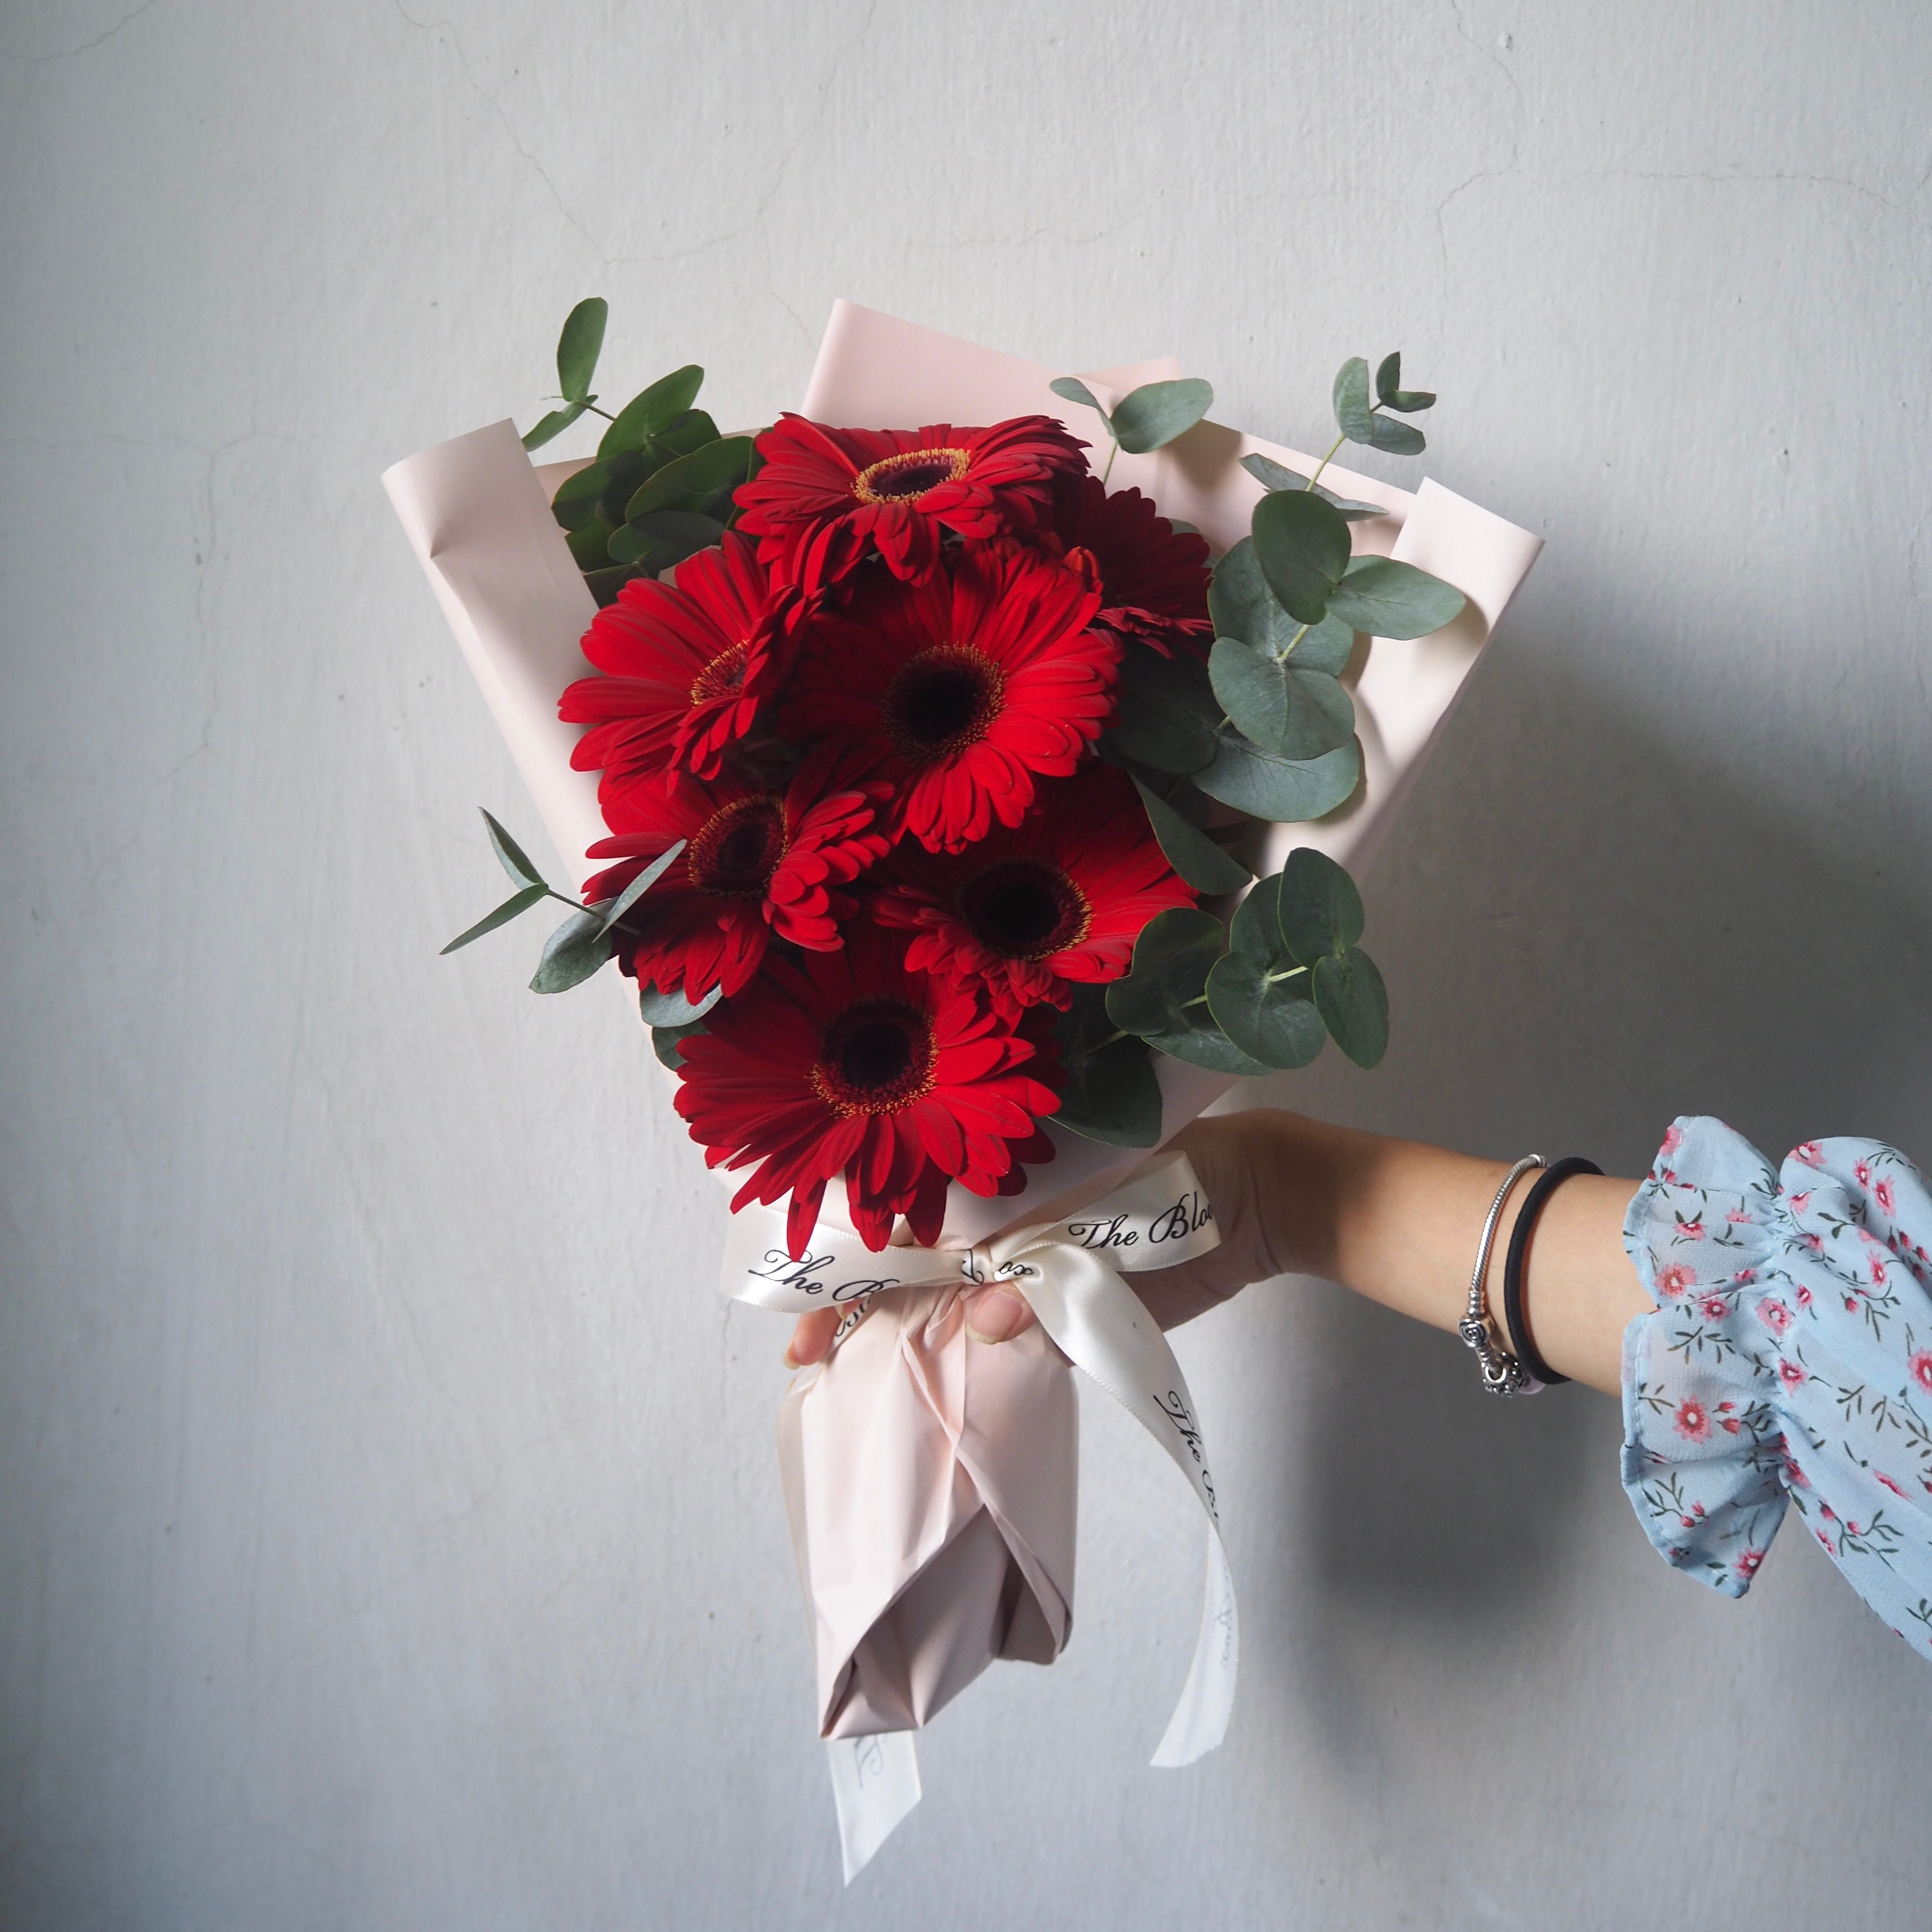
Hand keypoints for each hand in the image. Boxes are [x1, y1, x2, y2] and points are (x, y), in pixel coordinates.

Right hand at [783, 1111, 1309, 1366]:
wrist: (1252, 1203)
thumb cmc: (1170, 1165)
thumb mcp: (1091, 1194)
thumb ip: (1035, 1254)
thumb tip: (985, 1316)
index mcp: (989, 1177)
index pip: (899, 1211)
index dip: (849, 1251)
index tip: (807, 1291)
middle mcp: (995, 1226)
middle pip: (907, 1268)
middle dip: (853, 1307)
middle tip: (807, 1352)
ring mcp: (1025, 1274)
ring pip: (947, 1310)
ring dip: (913, 1336)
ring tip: (889, 1359)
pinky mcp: (1062, 1318)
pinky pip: (1005, 1343)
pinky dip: (978, 1357)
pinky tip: (957, 1368)